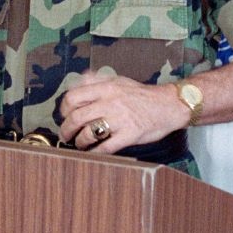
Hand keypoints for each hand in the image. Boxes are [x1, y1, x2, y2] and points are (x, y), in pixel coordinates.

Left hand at [58, 71, 185, 154]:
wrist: (168, 105)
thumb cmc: (142, 95)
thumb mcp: (119, 80)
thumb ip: (97, 80)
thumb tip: (78, 80)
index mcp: (106, 88)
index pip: (73, 97)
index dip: (64, 109)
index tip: (64, 115)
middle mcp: (110, 102)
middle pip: (76, 118)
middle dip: (66, 130)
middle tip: (66, 135)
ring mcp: (119, 120)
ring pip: (88, 134)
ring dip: (80, 142)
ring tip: (80, 144)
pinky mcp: (129, 135)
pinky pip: (105, 147)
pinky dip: (95, 152)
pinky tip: (93, 152)